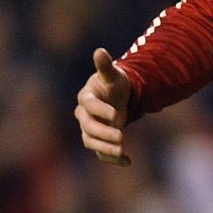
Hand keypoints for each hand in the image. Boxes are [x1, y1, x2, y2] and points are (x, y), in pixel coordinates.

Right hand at [75, 47, 132, 164]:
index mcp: (86, 97)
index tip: (116, 114)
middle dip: (103, 133)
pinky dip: (113, 159)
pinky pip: (101, 153)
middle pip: (88, 127)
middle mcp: (84, 115)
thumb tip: (100, 51)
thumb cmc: (113, 85)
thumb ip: (106, 67)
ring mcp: (89, 129)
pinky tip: (128, 161)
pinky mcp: (98, 140)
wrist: (116, 99)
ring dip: (105, 148)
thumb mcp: (113, 75)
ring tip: (121, 151)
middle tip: (121, 136)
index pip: (89, 105)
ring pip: (91, 142)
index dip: (100, 110)